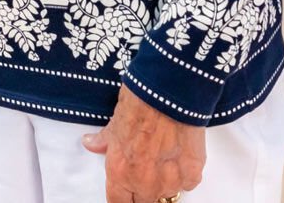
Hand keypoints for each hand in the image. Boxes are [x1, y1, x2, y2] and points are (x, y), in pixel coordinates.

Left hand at [82, 87, 204, 202]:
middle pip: (145, 202)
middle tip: (149, 168)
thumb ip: (105, 140)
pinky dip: (185, 173)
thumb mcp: (115, 121)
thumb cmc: (141, 102)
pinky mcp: (192, 173)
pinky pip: (188, 182)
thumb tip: (91, 142)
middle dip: (145, 189)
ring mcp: (169, 181)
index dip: (124, 198)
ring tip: (166, 156)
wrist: (169, 92)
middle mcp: (144, 182)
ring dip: (166, 181)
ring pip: (168, 193)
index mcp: (120, 172)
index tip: (128, 192)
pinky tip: (181, 153)